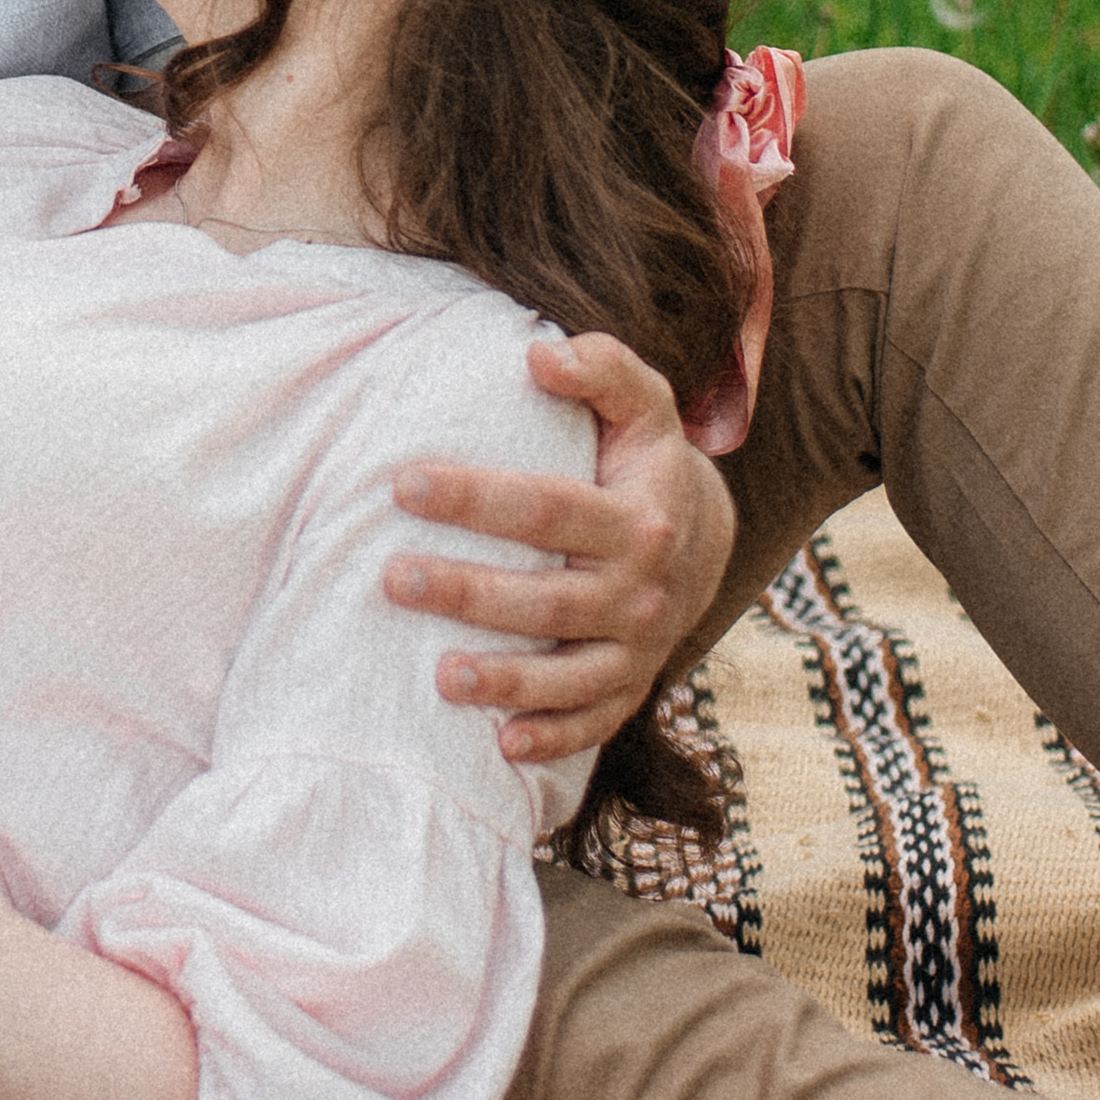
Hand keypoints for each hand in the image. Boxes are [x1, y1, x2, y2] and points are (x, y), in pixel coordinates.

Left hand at [384, 331, 734, 765]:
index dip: (476, 497)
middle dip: (468, 593)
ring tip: (440, 676)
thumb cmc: (646, 460)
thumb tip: (537, 354)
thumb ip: (602, 368)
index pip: (547, 507)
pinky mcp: (632, 684)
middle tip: (391, 578)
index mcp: (638, 518)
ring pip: (573, 675)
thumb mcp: (644, 403)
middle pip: (549, 598)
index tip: (403, 483)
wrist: (708, 536)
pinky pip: (596, 721)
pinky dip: (554, 739)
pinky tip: (499, 745)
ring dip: (508, 680)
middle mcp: (642, 588)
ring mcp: (641, 645)